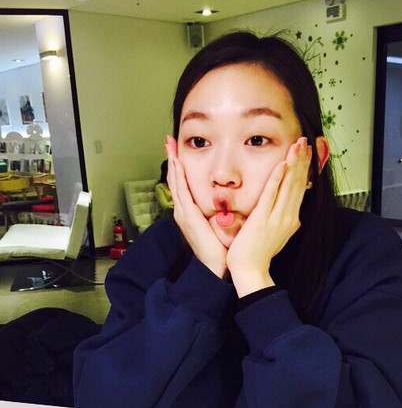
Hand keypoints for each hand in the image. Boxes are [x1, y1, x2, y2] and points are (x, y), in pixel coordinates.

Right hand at [165, 136, 227, 278]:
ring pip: (175, 182)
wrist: (217, 266)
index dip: (179, 167)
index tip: (178, 151)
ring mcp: (183, 214)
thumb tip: (226, 198)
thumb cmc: (220, 247)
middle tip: (169, 141)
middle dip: (172, 159)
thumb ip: (218, 210)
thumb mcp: (218, 224)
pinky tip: (177, 164)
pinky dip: (177, 176)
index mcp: (190, 213)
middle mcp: (183, 211)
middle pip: (175, 180)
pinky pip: (181, 192)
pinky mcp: (188, 217)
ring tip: (170, 146)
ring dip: (172, 163)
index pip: (182, 184)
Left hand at [227, 137, 311, 296]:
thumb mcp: (278, 234)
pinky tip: (282, 164)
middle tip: (305, 142)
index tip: (307, 153)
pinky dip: (277, 179)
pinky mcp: (262, 219)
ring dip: (294, 164)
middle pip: (298, 184)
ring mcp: (276, 218)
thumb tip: (292, 212)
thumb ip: (284, 220)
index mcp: (291, 219)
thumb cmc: (260, 252)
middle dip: (303, 161)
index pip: (301, 189)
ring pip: (289, 186)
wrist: (251, 270)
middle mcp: (288, 216)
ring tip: (298, 146)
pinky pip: (271, 195)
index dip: (305, 169)